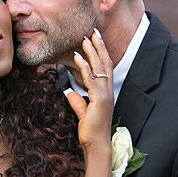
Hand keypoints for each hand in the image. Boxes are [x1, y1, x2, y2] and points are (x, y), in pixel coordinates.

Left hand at [66, 31, 113, 154]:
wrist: (96, 144)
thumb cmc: (91, 131)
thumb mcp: (83, 113)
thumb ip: (77, 102)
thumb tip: (69, 92)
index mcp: (106, 93)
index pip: (105, 68)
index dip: (101, 54)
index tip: (95, 41)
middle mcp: (108, 91)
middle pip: (105, 63)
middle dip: (100, 46)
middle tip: (94, 32)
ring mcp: (105, 94)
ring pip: (99, 68)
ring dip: (92, 52)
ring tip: (86, 39)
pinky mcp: (99, 99)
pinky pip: (90, 79)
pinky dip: (84, 66)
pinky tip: (78, 56)